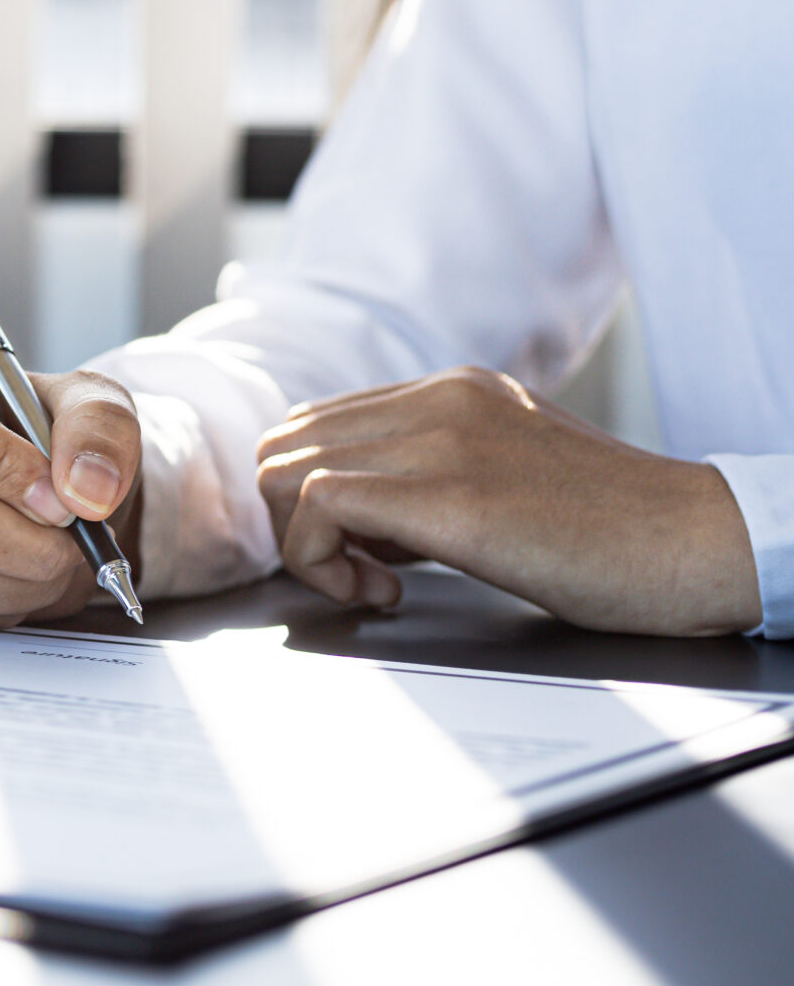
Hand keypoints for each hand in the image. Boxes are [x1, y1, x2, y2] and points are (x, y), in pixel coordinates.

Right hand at [0, 343, 143, 632]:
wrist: (30, 482)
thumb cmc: (44, 433)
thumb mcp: (89, 403)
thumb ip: (99, 428)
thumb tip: (87, 491)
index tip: (57, 496)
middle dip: (24, 543)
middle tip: (73, 542)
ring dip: (21, 583)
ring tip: (54, 560)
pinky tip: (16, 578)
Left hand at [257, 366, 758, 636]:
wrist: (701, 544)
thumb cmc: (617, 533)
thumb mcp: (506, 473)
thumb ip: (431, 474)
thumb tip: (354, 514)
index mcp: (451, 390)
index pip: (316, 423)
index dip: (312, 495)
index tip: (360, 549)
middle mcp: (438, 400)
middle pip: (284, 442)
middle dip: (295, 519)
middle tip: (358, 570)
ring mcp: (442, 440)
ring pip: (285, 469)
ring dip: (306, 545)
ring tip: (375, 584)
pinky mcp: (451, 496)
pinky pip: (318, 506)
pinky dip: (322, 562)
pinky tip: (384, 594)